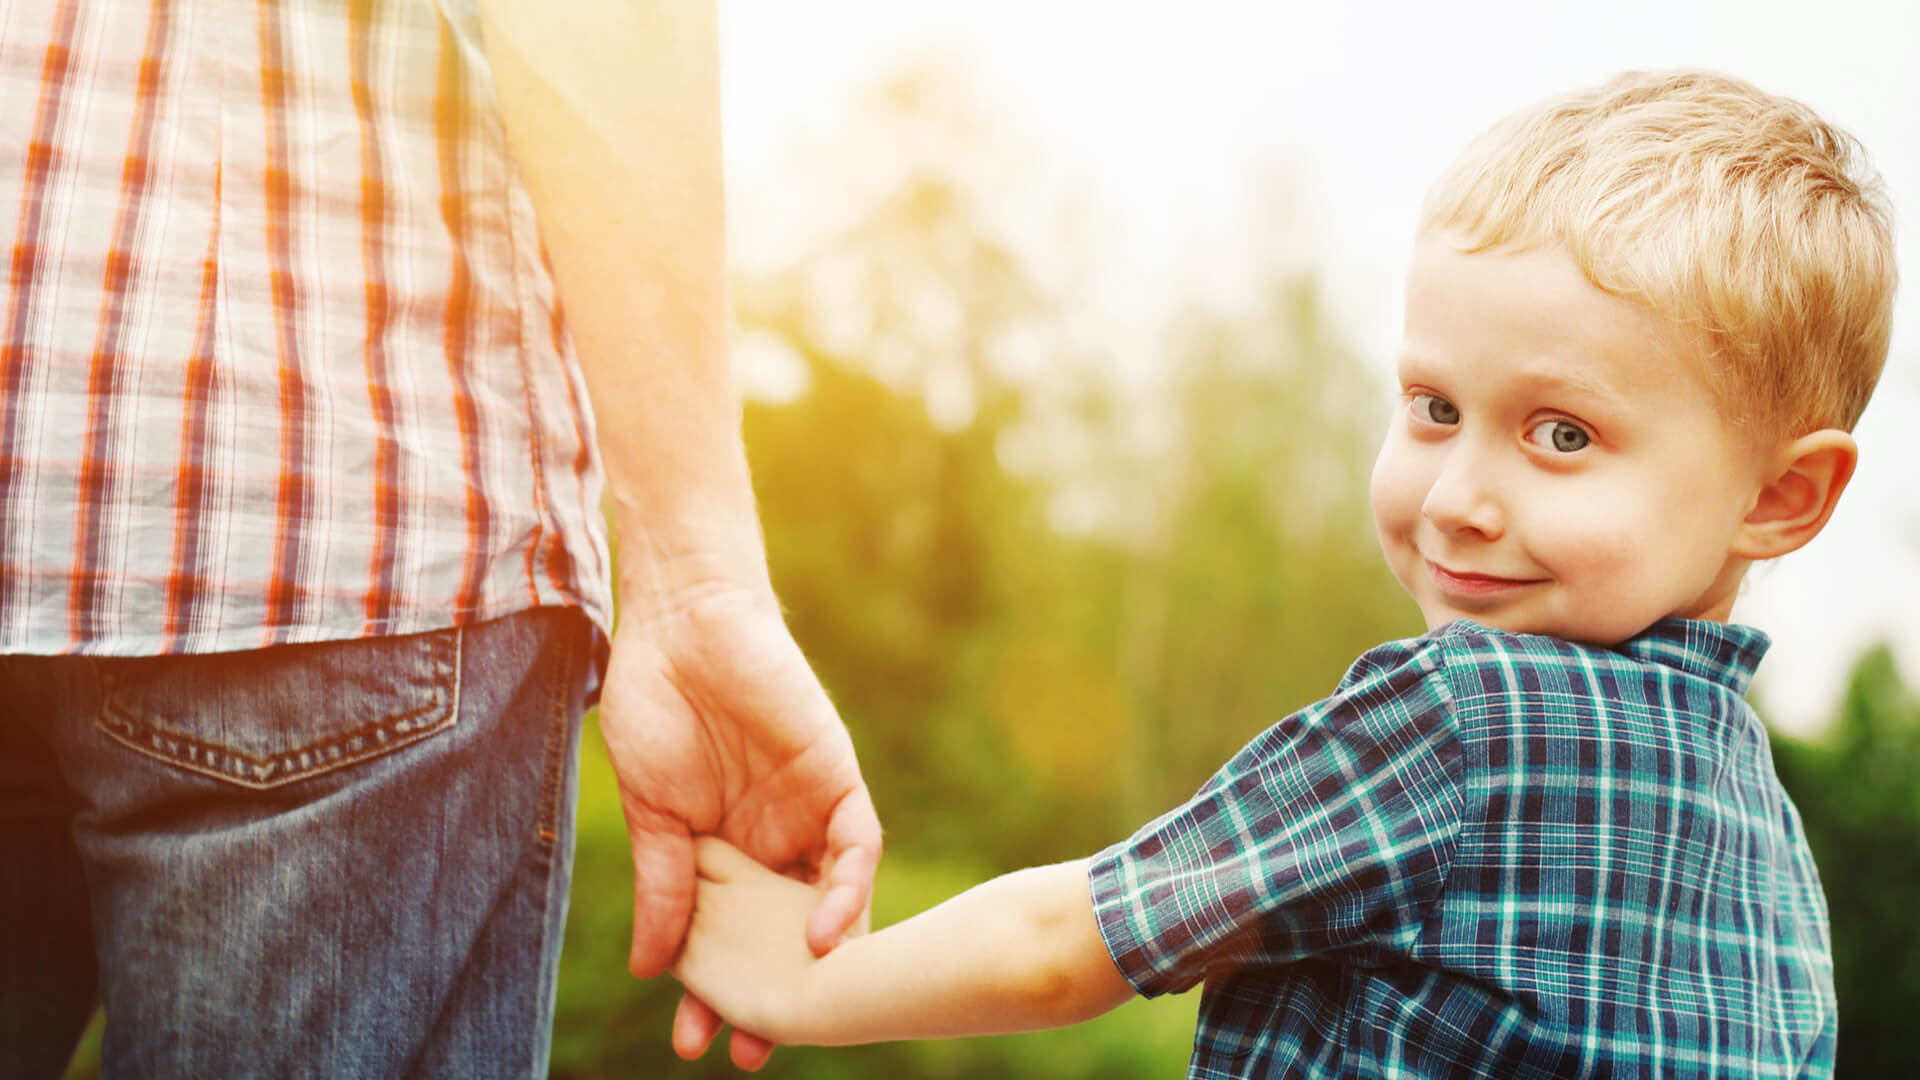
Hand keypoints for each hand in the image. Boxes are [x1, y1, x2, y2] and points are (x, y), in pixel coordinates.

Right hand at [598, 581, 880, 1066]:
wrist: (681, 623)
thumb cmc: (656, 706)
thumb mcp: (653, 814)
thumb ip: (664, 887)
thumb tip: (653, 968)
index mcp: (727, 854)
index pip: (735, 938)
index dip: (720, 991)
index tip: (697, 1039)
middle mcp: (776, 842)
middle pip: (789, 934)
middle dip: (778, 992)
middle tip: (755, 1050)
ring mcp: (809, 813)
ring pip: (833, 901)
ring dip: (823, 958)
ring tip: (799, 1011)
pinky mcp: (836, 778)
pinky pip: (857, 844)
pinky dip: (847, 890)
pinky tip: (827, 932)